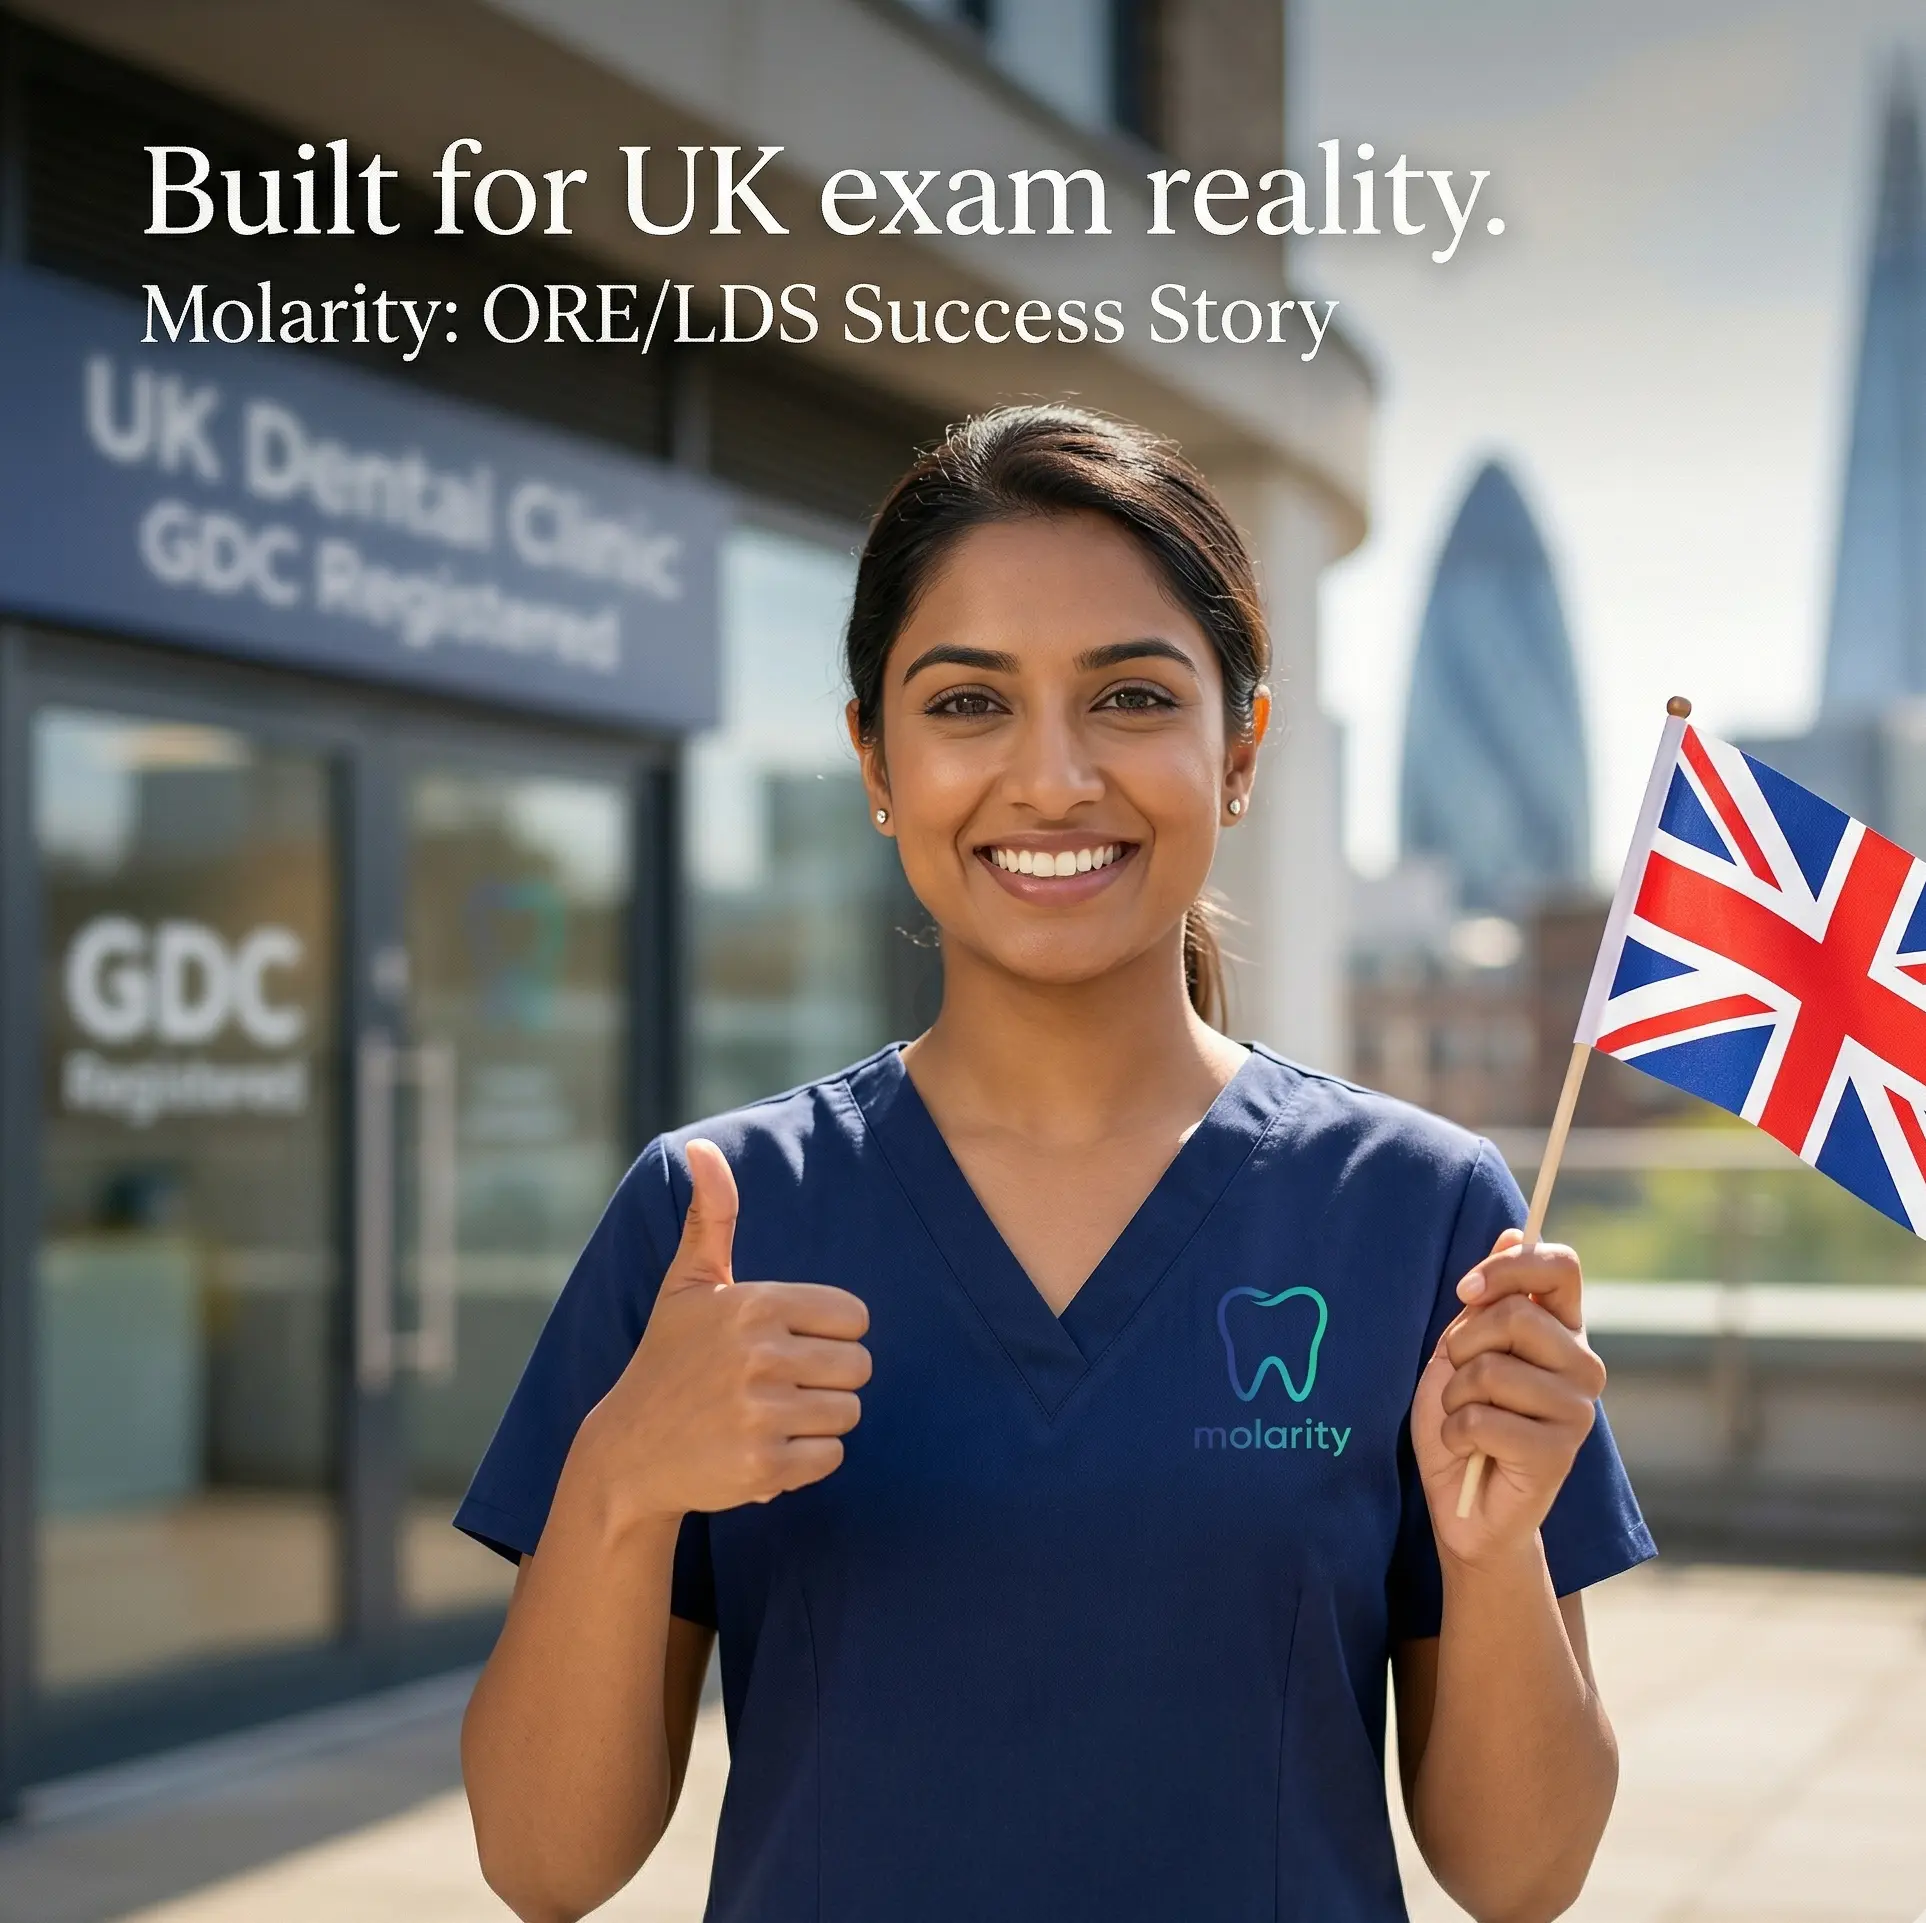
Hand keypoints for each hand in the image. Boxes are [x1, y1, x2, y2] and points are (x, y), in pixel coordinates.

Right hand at [578, 1139, 870, 1528]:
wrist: (628, 1452)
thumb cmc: (670, 1359)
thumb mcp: (687, 1283)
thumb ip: (712, 1216)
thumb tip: (701, 1147)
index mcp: (755, 1303)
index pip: (854, 1317)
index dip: (828, 1334)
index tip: (787, 1343)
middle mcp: (760, 1354)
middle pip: (859, 1367)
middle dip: (827, 1379)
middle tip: (778, 1385)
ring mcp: (762, 1413)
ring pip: (848, 1413)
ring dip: (816, 1421)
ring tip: (767, 1416)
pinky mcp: (764, 1467)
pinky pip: (831, 1458)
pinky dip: (805, 1461)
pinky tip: (762, 1449)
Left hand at [1410, 1229, 1605, 1565]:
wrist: (1465, 1505)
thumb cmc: (1462, 1419)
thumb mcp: (1462, 1348)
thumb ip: (1489, 1298)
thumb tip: (1512, 1232)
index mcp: (1563, 1329)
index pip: (1560, 1266)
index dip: (1508, 1268)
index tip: (1465, 1291)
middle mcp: (1584, 1364)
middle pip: (1515, 1314)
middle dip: (1462, 1344)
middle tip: (1459, 1378)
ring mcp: (1578, 1409)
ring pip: (1491, 1369)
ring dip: (1455, 1396)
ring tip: (1465, 1419)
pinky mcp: (1560, 1452)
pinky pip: (1481, 1419)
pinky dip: (1455, 1434)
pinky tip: (1470, 1450)